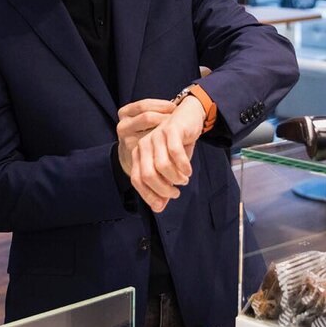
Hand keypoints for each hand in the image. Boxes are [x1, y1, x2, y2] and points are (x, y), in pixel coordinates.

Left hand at [126, 96, 206, 211]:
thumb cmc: (177, 145)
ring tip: (184, 179)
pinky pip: (175, 153)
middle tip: (176, 192)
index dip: (149, 195)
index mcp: (139, 154)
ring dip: (176, 178)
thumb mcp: (170, 168)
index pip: (137, 180)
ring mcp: (156, 136)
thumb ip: (163, 187)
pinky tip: (188, 170)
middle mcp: (144, 145)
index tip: (162, 204)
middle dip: (163, 189)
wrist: (188, 117)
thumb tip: (158, 208)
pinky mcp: (170, 130)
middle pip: (148, 175)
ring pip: (162, 166)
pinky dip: (183, 166)